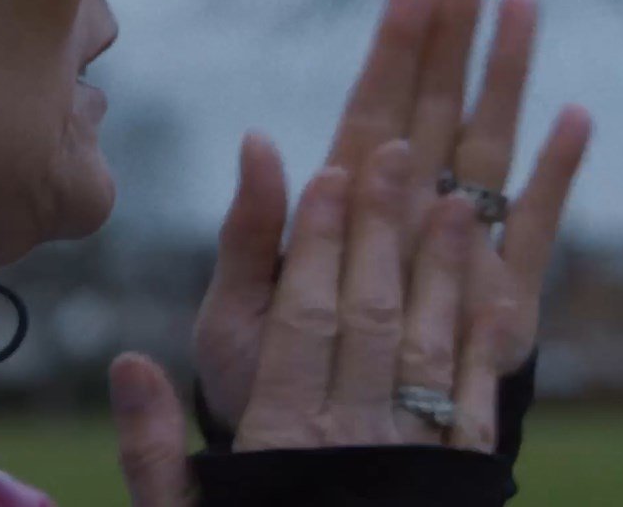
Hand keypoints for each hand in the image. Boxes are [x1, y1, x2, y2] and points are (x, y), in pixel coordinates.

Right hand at [107, 142, 505, 503]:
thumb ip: (150, 451)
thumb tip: (130, 363)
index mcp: (285, 440)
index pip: (303, 320)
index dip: (316, 245)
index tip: (323, 175)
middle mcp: (355, 439)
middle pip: (370, 314)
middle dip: (377, 228)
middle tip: (389, 149)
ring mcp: (415, 460)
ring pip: (430, 344)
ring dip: (441, 267)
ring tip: (449, 194)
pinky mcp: (462, 482)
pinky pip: (477, 398)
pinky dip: (484, 337)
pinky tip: (492, 286)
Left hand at [194, 0, 591, 428]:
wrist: (319, 446)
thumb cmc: (270, 373)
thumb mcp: (241, 303)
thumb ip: (251, 227)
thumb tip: (258, 139)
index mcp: (341, 199)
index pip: (372, 104)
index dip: (394, 44)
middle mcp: (404, 205)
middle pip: (435, 101)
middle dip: (453, 30)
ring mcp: (457, 241)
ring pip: (486, 140)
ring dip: (505, 74)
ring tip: (522, 4)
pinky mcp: (501, 292)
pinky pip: (534, 221)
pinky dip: (555, 172)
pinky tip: (576, 118)